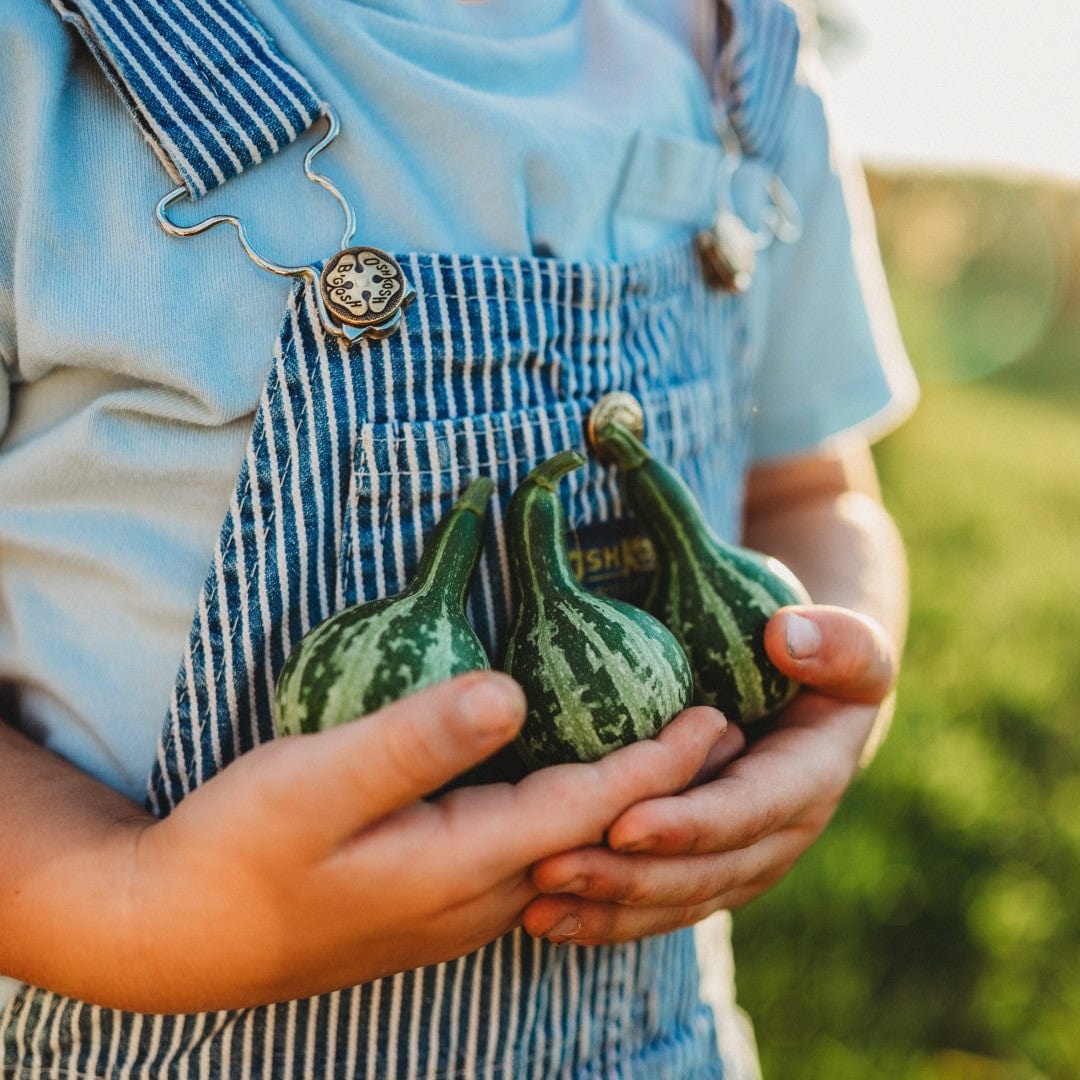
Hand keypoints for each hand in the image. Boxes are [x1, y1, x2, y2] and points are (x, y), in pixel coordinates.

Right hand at [104, 673, 725, 1011]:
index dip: (660, 762)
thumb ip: (416, 741)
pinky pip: (528, 858)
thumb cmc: (239, 850)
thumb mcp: (315, 784)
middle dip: (663, 788)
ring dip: (622, 805)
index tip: (716, 717)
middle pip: (595, 838)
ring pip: (565, 854)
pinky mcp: (431, 900)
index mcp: (462, 862)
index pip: (590, 807)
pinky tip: (569, 793)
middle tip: (715, 732)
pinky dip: (569, 817)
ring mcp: (455, 907)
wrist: (179, 936)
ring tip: (665, 759)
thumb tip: (510, 692)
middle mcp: (477, 897)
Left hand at [522, 605, 896, 944]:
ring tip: (535, 910)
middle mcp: (778, 837)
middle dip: (627, 877)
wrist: (822, 707)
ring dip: (605, 910)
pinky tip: (545, 918)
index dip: (689, 824)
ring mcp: (742, 862)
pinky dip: (605, 917)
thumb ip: (837, 642)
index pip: (746, 811)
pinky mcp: (710, 870)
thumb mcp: (851, 645)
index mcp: (809, 781)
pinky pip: (660, 904)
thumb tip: (787, 637)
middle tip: (550, 868)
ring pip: (675, 900)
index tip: (624, 824)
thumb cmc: (827, 661)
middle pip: (702, 872)